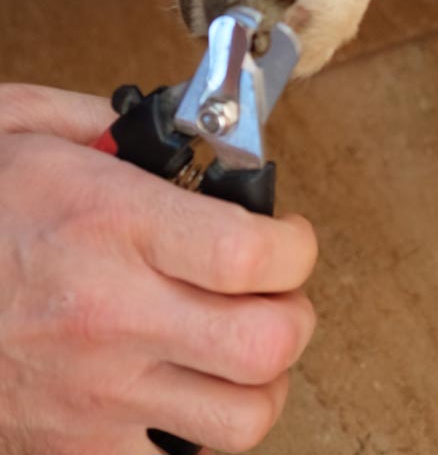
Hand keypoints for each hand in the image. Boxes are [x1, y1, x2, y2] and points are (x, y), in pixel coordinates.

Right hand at [0, 84, 317, 453]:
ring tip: (232, 351)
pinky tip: (178, 394)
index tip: (285, 240)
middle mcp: (109, 314)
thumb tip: (184, 138)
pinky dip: (193, 435)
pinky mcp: (69, 448)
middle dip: (292, 318)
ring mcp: (91, 392)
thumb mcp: (19, 129)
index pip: (257, 257)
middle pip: (268, 345)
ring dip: (256, 384)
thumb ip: (114, 129)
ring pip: (242, 420)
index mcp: (108, 226)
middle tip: (272, 299)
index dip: (296, 248)